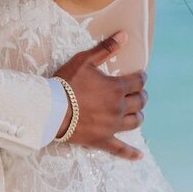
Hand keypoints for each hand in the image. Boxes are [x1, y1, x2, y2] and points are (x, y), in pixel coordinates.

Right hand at [52, 31, 147, 159]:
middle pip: (140, 102)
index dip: (141, 78)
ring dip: (138, 115)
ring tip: (136, 112)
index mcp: (117, 88)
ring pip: (135, 122)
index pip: (138, 82)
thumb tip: (125, 35)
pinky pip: (120, 149)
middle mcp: (119, 108)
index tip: (140, 76)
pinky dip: (131, 153)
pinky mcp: (103, 140)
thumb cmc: (67, 82)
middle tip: (138, 92)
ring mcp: (112, 126)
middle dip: (141, 95)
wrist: (51, 109)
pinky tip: (139, 156)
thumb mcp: (85, 60)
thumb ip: (106, 48)